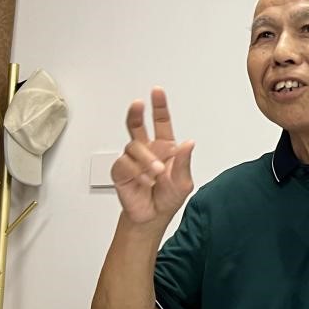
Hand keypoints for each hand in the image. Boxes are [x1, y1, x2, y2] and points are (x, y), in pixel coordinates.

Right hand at [111, 87, 194, 226]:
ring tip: (155, 174)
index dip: (159, 107)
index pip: (161, 123)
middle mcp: (147, 150)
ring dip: (146, 160)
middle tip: (138, 104)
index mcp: (165, 148)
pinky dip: (136, 172)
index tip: (157, 92)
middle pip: (137, 125)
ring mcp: (133, 160)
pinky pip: (125, 164)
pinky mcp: (121, 171)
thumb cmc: (168, 198)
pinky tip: (144, 181)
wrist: (152, 217)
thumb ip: (184, 162)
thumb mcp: (184, 182)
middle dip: (137, 113)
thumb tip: (188, 143)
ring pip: (133, 147)